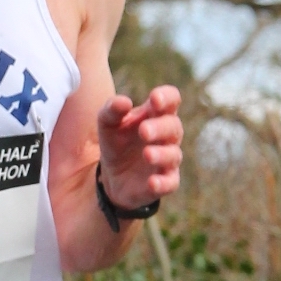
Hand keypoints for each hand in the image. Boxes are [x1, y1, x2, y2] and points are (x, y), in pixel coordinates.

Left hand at [97, 85, 181, 210]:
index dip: (167, 97)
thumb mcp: (107, 123)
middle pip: (173, 127)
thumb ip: (112, 109)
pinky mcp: (165, 181)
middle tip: (143, 131)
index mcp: (155, 115)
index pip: (171, 100)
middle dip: (160, 128)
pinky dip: (163, 183)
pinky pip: (170, 183)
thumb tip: (124, 102)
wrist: (112, 176)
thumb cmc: (116, 141)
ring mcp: (168, 159)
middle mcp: (166, 136)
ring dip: (161, 154)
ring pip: (173, 154)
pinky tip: (152, 182)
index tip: (154, 99)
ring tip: (147, 154)